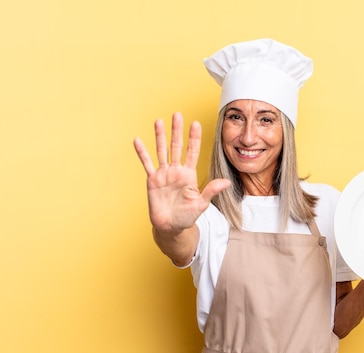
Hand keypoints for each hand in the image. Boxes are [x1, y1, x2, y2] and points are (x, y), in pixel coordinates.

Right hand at [133, 113, 230, 232]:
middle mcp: (176, 171)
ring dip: (160, 136)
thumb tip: (226, 182)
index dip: (194, 138)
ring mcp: (164, 174)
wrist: (171, 227)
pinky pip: (146, 164)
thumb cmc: (187, 216)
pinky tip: (137, 140)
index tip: (196, 124)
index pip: (192, 152)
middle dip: (177, 130)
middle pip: (177, 146)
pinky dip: (142, 153)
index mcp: (189, 175)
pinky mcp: (152, 180)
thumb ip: (211, 191)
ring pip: (162, 151)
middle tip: (178, 114)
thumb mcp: (201, 204)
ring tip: (159, 121)